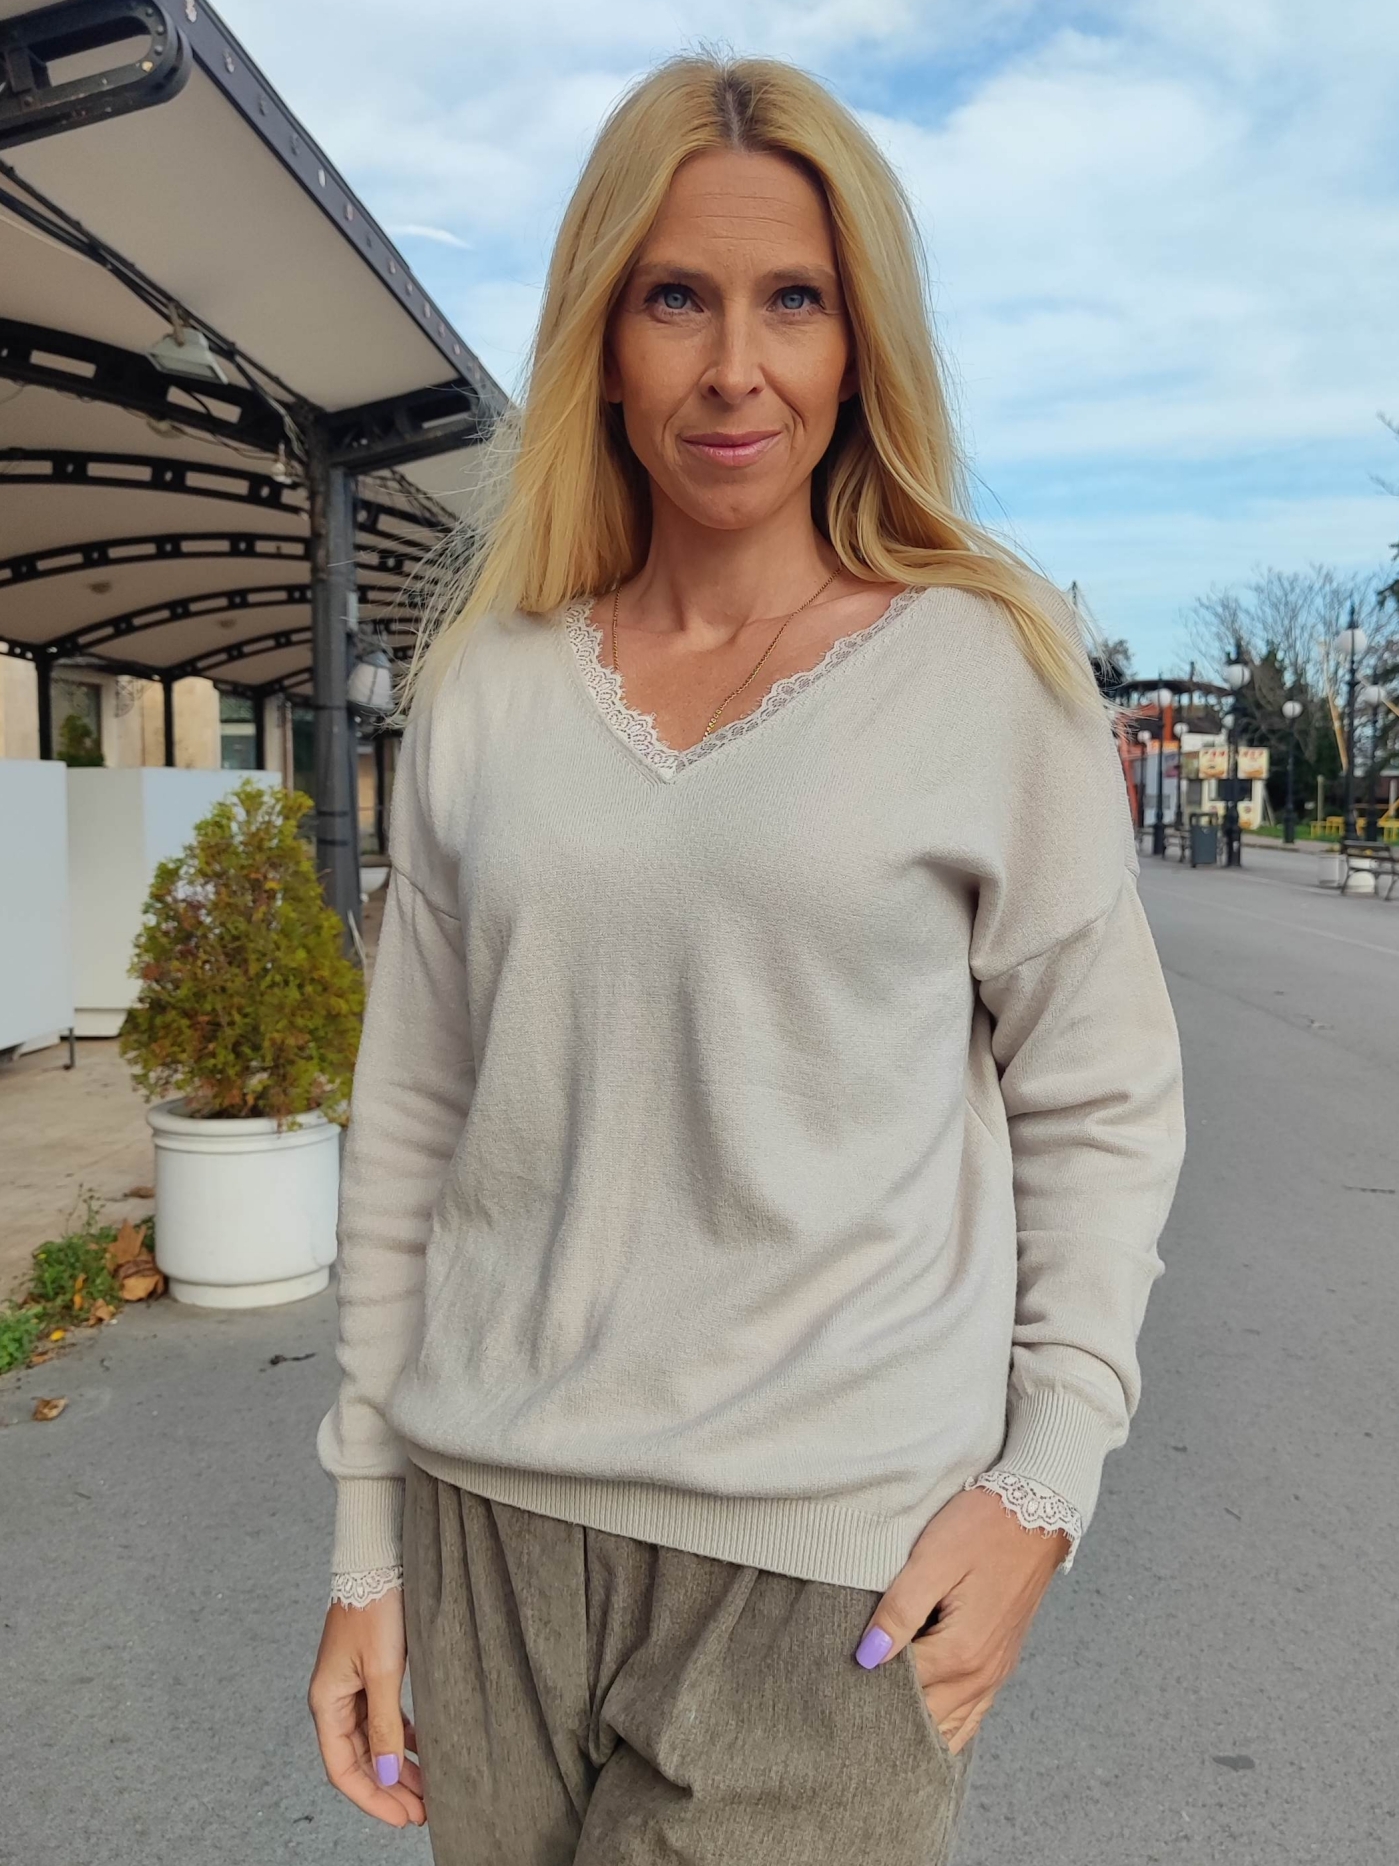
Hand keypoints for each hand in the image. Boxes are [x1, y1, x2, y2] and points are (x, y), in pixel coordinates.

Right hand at [308, 1590, 425, 1826]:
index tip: (402, 1817)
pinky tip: (420, 1750)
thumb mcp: (383, 1672)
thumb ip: (385, 1726)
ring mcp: (350, 1687)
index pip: (343, 1769)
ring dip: (396, 1766)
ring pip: (373, 1741)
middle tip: (421, 1812)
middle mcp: (334, 1700)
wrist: (377, 1562)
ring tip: (426, 1790)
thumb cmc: (375, 1610)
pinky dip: (400, 1737)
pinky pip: (381, 1719)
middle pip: (359, 1760)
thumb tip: (387, 1776)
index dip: (372, 1798)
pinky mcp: (368, 1673)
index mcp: (326, 1703)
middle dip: (388, 1789)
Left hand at [856, 1485, 1068, 1754]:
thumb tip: (867, 1657)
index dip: (867, 1683)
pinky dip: (947, 1724)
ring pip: (951, 1726)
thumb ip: (899, 1611)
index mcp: (961, 1652)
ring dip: (917, 1726)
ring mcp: (995, 1674)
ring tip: (879, 1718)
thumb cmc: (982, 1529)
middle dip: (889, 1714)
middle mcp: (982, 1675)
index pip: (901, 1688)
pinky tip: (924, 1723)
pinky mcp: (1001, 1664)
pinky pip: (972, 1714)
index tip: (838, 1679)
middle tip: (849, 1706)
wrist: (1038, 1513)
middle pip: (926, 1716)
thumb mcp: (933, 1560)